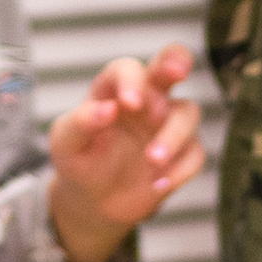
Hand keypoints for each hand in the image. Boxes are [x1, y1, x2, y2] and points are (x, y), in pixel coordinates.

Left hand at [46, 45, 203, 261]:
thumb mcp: (66, 143)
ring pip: (188, 113)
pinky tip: (157, 185)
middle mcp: (147, 98)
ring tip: (152, 162)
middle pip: (171, 62)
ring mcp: (167, 124)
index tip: (130, 104)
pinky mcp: (182, 152)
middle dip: (177, 60)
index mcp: (115, 88)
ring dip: (174, 136)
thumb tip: (107, 109)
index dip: (133, 80)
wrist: (94, 200)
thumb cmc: (78, 160)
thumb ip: (81, 122)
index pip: (128, 69)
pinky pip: (195, 153)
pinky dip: (180, 169)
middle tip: (177, 72)